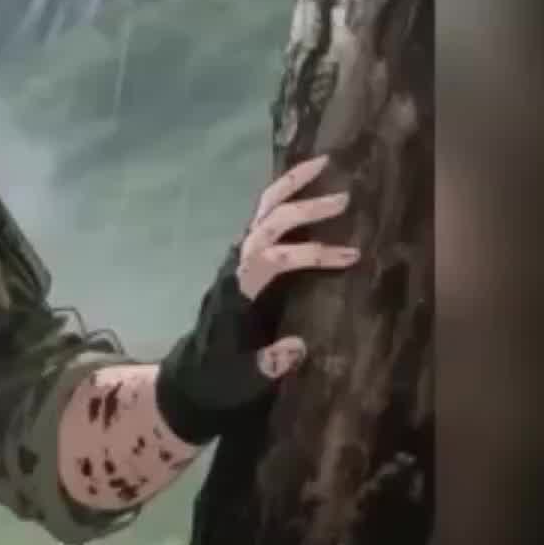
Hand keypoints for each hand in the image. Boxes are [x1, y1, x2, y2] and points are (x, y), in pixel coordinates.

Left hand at [155, 156, 359, 444]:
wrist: (192, 378)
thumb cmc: (218, 380)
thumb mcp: (240, 382)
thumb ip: (266, 366)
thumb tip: (298, 347)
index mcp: (235, 295)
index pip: (271, 261)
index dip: (310, 255)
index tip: (351, 256)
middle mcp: (234, 269)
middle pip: (266, 226)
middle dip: (305, 210)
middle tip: (346, 199)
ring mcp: (238, 261)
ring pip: (260, 212)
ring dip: (290, 186)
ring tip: (325, 162)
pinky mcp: (245, 261)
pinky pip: (263, 219)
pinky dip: (284, 196)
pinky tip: (310, 181)